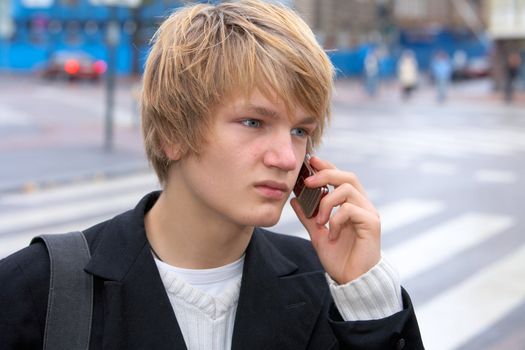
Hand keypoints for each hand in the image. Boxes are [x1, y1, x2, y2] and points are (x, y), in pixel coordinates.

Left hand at [290, 156, 380, 284]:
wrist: (351, 280)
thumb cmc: (339, 258)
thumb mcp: (317, 234)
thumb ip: (308, 216)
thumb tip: (294, 199)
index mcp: (351, 204)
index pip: (341, 177)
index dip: (327, 167)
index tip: (311, 161)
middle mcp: (363, 205)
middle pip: (348, 176)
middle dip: (326, 175)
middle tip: (309, 182)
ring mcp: (369, 213)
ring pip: (348, 190)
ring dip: (327, 202)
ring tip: (319, 221)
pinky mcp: (371, 224)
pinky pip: (350, 210)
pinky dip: (335, 219)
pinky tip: (332, 234)